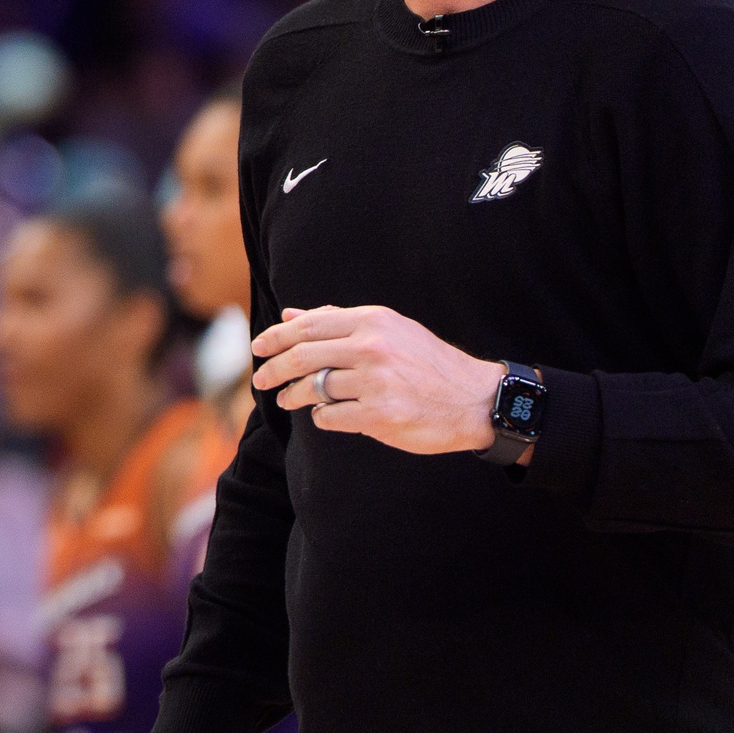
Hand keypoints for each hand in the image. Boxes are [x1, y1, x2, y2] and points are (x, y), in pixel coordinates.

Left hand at [250, 306, 503, 454]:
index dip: (276, 337)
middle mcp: (373, 347)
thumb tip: (290, 314)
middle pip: (303, 356)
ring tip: (290, 399)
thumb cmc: (427, 364)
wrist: (475, 400)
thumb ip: (339, 322)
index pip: (309, 325)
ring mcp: (376, 382)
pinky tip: (327, 414)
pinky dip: (322, 417)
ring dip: (295, 396)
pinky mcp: (379, 415)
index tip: (258, 348)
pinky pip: (330, 417)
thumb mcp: (390, 331)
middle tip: (261, 379)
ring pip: (313, 388)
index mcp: (374, 321)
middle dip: (274, 369)